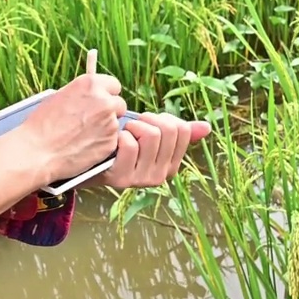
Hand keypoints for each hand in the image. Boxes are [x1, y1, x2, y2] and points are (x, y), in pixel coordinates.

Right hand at [13, 71, 125, 182]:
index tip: (103, 101)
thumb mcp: (60, 97)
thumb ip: (82, 95)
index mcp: (90, 85)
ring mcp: (110, 123)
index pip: (113, 85)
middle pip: (119, 104)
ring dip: (105, 129)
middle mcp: (104, 101)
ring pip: (115, 124)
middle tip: (95, 121)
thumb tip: (90, 97)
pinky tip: (84, 146)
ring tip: (82, 136)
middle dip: (110, 112)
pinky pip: (112, 141)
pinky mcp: (111, 143)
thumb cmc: (42, 126)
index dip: (107, 94)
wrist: (38, 151)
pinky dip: (102, 144)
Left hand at [87, 112, 209, 188]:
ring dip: (134, 126)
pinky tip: (114, 143)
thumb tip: (207, 127)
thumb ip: (178, 132)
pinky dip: (120, 136)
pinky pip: (130, 144)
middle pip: (167, 130)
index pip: (182, 129)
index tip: (149, 123)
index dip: (163, 118)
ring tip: (124, 133)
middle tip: (135, 127)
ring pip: (151, 134)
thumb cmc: (122, 144)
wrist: (91, 161)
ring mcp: (143, 179)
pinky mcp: (123, 178)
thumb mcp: (152, 136)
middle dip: (148, 120)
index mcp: (172, 164)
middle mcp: (161, 175)